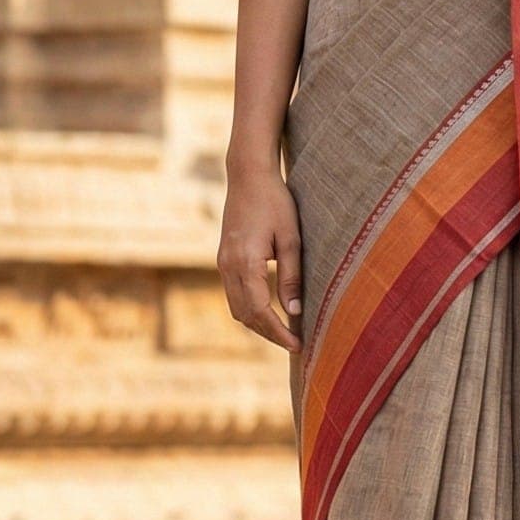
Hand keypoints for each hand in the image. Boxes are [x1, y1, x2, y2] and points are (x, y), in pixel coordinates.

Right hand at [217, 165, 303, 353]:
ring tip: (283, 332)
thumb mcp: (290, 238)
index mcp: (245, 262)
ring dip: (257, 323)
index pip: (259, 310)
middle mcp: (228, 266)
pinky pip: (233, 294)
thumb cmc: (275, 202)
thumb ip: (291, 276)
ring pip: (236, 307)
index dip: (278, 331)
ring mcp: (222, 263)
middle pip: (244, 315)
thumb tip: (295, 311)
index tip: (297, 344)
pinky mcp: (224, 258)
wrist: (248, 175)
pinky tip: (268, 311)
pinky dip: (249, 309)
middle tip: (294, 344)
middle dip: (268, 333)